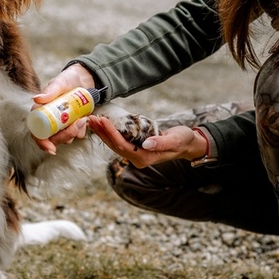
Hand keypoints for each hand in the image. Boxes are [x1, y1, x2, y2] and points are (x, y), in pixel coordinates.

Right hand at [32, 64, 95, 153]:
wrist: (83, 80)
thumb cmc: (67, 79)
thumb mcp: (59, 84)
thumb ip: (49, 92)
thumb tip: (36, 99)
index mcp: (41, 113)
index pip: (37, 133)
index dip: (42, 143)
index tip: (51, 148)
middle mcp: (49, 121)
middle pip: (53, 139)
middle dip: (66, 136)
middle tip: (78, 123)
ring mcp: (62, 125)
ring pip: (66, 138)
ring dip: (75, 131)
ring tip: (83, 117)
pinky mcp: (73, 125)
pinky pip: (77, 134)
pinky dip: (82, 129)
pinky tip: (86, 118)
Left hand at [87, 118, 207, 168]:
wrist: (187, 144)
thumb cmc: (183, 140)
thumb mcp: (176, 140)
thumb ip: (161, 142)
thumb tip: (146, 143)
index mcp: (145, 158)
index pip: (123, 146)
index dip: (111, 133)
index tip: (103, 121)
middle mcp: (138, 159)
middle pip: (114, 146)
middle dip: (102, 132)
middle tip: (91, 119)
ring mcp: (136, 155)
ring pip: (114, 144)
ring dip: (103, 132)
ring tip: (92, 120)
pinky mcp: (135, 149)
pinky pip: (119, 141)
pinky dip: (109, 133)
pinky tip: (103, 125)